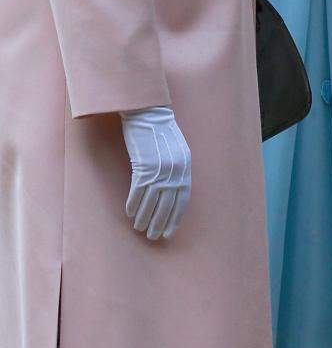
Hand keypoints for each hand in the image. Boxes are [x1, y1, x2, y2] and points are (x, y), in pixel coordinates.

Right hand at [120, 106, 191, 240]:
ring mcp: (160, 169)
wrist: (148, 112)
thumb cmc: (160, 130)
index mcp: (186, 166)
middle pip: (168, 204)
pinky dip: (133, 204)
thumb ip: (177, 169)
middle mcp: (175, 170)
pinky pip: (138, 192)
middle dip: (160, 222)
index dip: (175, 217)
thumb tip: (173, 191)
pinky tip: (130, 213)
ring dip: (144, 217)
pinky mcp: (144, 166)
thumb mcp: (177, 150)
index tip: (169, 232)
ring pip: (152, 201)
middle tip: (153, 236)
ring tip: (139, 228)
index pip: (183, 199)